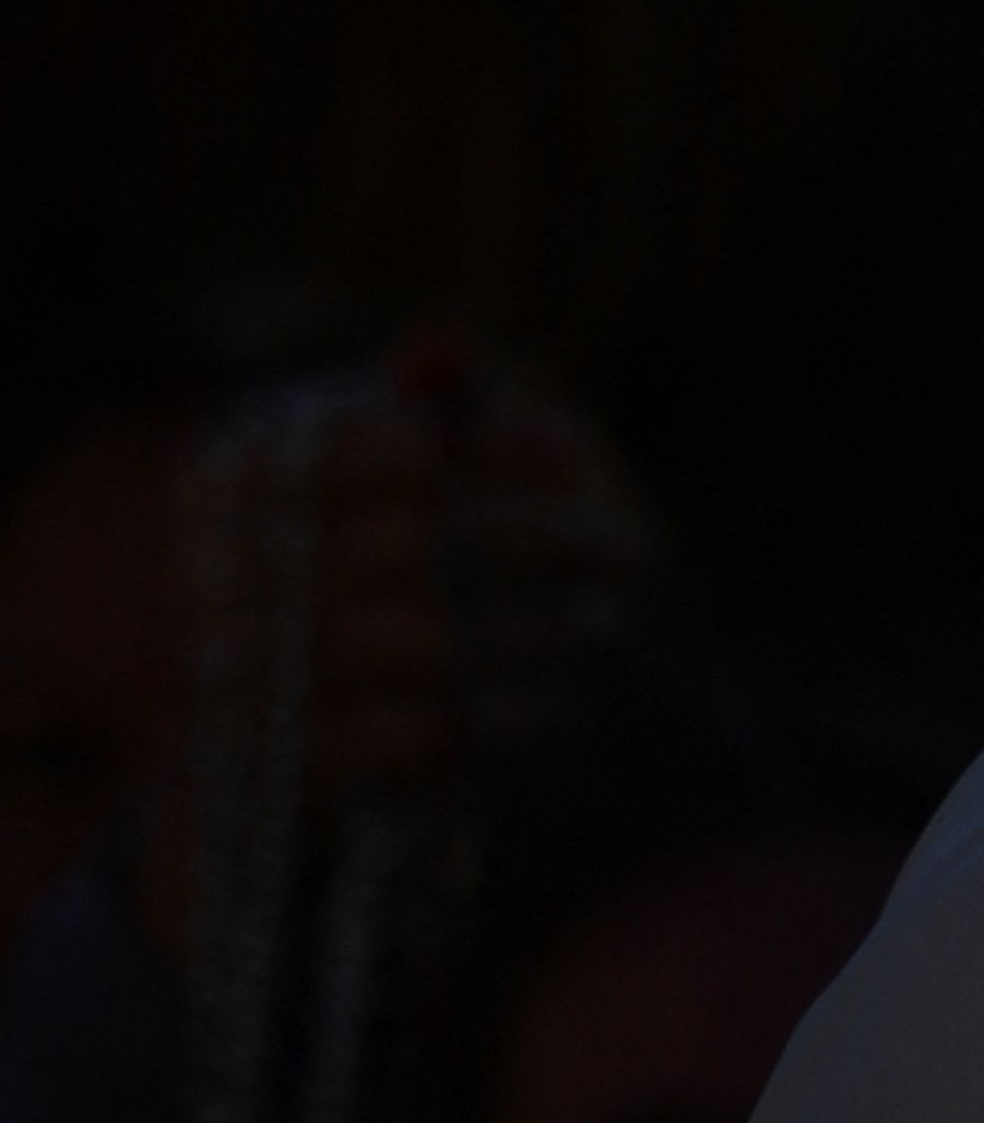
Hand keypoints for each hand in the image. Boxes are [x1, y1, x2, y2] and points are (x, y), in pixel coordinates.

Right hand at [126, 340, 650, 956]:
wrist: (254, 728)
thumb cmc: (336, 568)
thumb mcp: (356, 482)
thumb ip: (406, 419)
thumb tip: (459, 360)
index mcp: (227, 482)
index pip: (360, 446)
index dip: (475, 445)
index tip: (570, 449)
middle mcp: (217, 573)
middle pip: (413, 546)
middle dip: (540, 541)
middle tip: (626, 548)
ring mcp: (245, 673)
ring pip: (429, 643)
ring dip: (539, 632)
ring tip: (608, 622)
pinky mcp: (288, 762)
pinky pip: (423, 732)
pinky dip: (507, 717)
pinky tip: (561, 706)